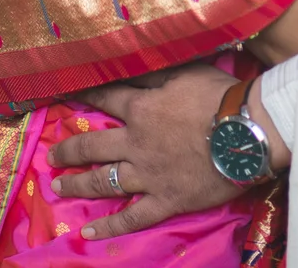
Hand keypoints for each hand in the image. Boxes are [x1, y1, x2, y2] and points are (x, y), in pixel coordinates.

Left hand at [47, 64, 245, 239]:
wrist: (246, 132)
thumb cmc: (219, 97)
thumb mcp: (185, 71)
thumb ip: (155, 73)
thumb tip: (132, 64)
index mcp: (141, 108)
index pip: (107, 100)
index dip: (87, 97)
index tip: (68, 98)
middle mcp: (136, 143)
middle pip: (93, 146)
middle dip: (69, 151)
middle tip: (51, 157)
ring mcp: (148, 175)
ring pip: (104, 181)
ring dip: (78, 185)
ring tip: (59, 188)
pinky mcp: (165, 201)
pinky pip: (133, 217)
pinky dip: (109, 227)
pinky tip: (89, 233)